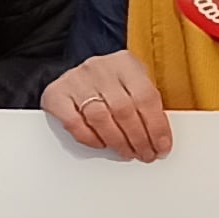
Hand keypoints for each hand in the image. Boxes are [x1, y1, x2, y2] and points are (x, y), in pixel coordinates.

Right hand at [40, 48, 172, 159]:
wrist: (77, 72)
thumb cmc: (110, 81)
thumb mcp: (133, 81)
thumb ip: (145, 103)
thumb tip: (159, 137)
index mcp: (124, 63)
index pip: (145, 97)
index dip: (156, 126)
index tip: (162, 146)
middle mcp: (99, 68)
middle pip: (124, 110)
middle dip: (138, 139)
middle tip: (146, 154)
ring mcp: (76, 81)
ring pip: (100, 119)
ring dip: (117, 142)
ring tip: (128, 153)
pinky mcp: (56, 95)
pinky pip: (74, 124)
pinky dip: (90, 138)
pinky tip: (102, 144)